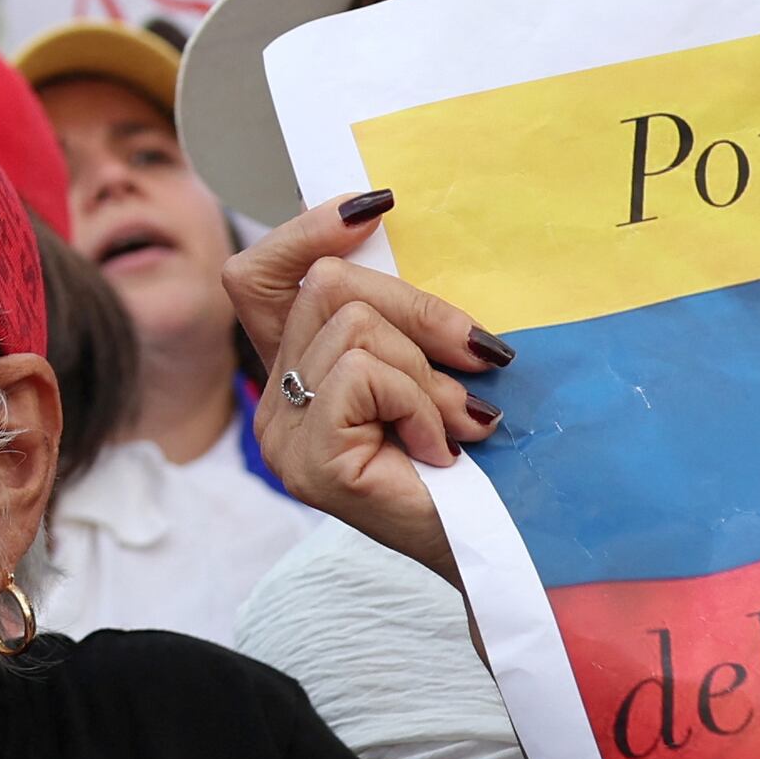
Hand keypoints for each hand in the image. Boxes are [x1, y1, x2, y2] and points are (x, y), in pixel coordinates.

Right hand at [221, 194, 499, 575]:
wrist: (502, 551)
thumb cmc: (479, 462)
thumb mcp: (431, 364)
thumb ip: (397, 315)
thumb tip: (382, 218)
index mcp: (297, 375)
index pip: (256, 276)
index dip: (305, 229)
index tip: (375, 207)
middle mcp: (275, 405)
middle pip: (324, 284)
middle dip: (416, 310)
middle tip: (477, 356)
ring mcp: (284, 436)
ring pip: (353, 326)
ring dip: (427, 371)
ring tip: (459, 424)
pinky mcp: (308, 459)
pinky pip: (363, 374)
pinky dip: (420, 403)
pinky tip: (439, 450)